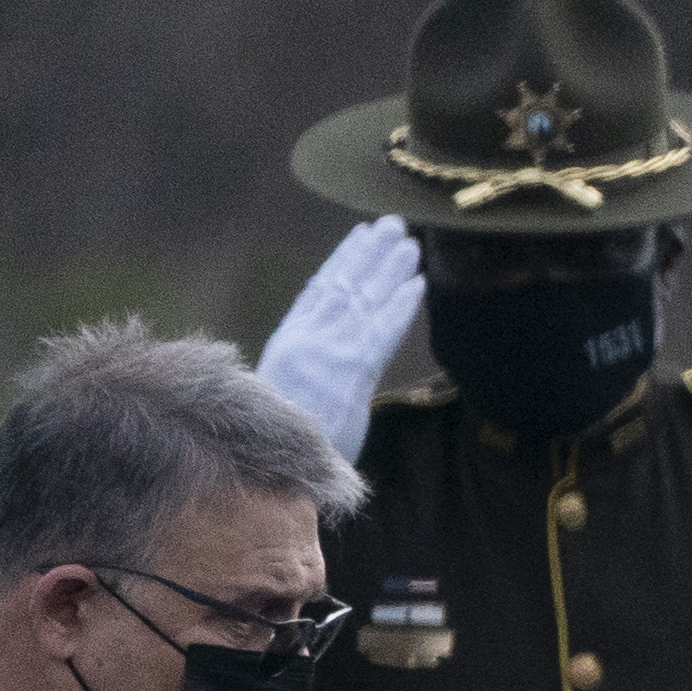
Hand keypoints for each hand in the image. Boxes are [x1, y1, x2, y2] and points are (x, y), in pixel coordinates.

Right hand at [256, 218, 421, 451]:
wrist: (273, 466)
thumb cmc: (280, 440)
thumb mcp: (283, 395)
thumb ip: (306, 371)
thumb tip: (326, 369)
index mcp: (290, 340)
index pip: (320, 289)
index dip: (342, 260)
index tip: (360, 236)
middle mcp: (310, 338)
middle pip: (345, 284)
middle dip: (370, 252)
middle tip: (393, 224)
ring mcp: (332, 351)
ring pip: (365, 298)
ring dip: (390, 269)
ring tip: (410, 242)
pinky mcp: (354, 370)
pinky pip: (383, 330)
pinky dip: (401, 305)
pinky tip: (418, 283)